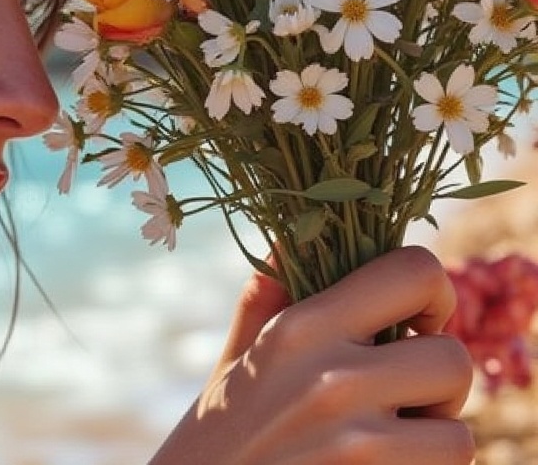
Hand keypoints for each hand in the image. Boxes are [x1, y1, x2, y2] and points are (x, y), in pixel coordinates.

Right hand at [150, 246, 474, 464]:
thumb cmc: (219, 436)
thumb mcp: (236, 359)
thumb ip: (267, 296)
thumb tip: (289, 236)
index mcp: (299, 327)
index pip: (413, 272)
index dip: (432, 293)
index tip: (415, 321)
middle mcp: (332, 377)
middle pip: (452, 356)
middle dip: (437, 379)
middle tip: (404, 393)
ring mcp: (356, 440)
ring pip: (458, 429)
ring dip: (436, 436)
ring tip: (393, 437)